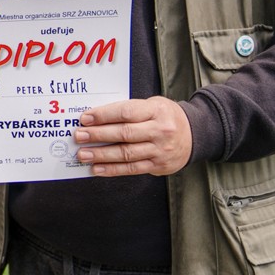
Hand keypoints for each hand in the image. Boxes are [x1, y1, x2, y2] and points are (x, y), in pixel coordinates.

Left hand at [73, 97, 192, 176]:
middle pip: (124, 133)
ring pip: (126, 153)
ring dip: (102, 155)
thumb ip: (130, 110)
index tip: (85, 118)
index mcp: (157, 110)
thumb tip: (97, 118)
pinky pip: (132, 169)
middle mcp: (160, 130)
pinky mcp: (158, 166)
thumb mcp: (153, 105)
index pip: (126, 112)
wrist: (194, 135)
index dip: (104, 115)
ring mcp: (160, 150)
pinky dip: (112, 169)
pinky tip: (97, 168)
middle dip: (98, 135)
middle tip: (79, 136)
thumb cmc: (166, 116)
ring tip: (84, 154)